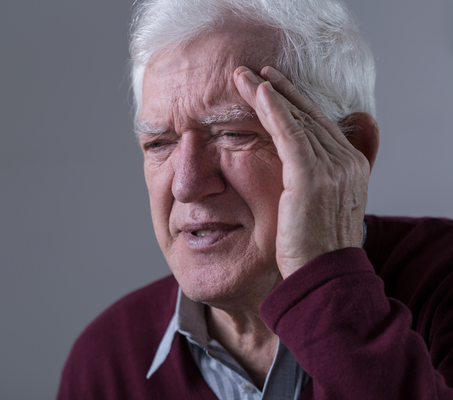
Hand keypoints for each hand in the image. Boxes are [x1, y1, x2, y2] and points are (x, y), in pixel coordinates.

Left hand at [233, 66, 373, 277]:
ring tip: (243, 75)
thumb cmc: (315, 249)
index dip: (293, 102)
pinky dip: (274, 110)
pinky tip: (258, 92)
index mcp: (350, 166)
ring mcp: (332, 168)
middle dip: (278, 90)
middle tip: (254, 71)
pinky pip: (290, 134)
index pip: (318, 124)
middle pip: (308, 115)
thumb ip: (315, 182)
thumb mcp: (321, 210)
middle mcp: (346, 161)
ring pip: (296, 119)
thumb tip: (298, 170)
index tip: (271, 86)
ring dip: (267, 93)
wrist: (323, 277)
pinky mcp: (311, 177)